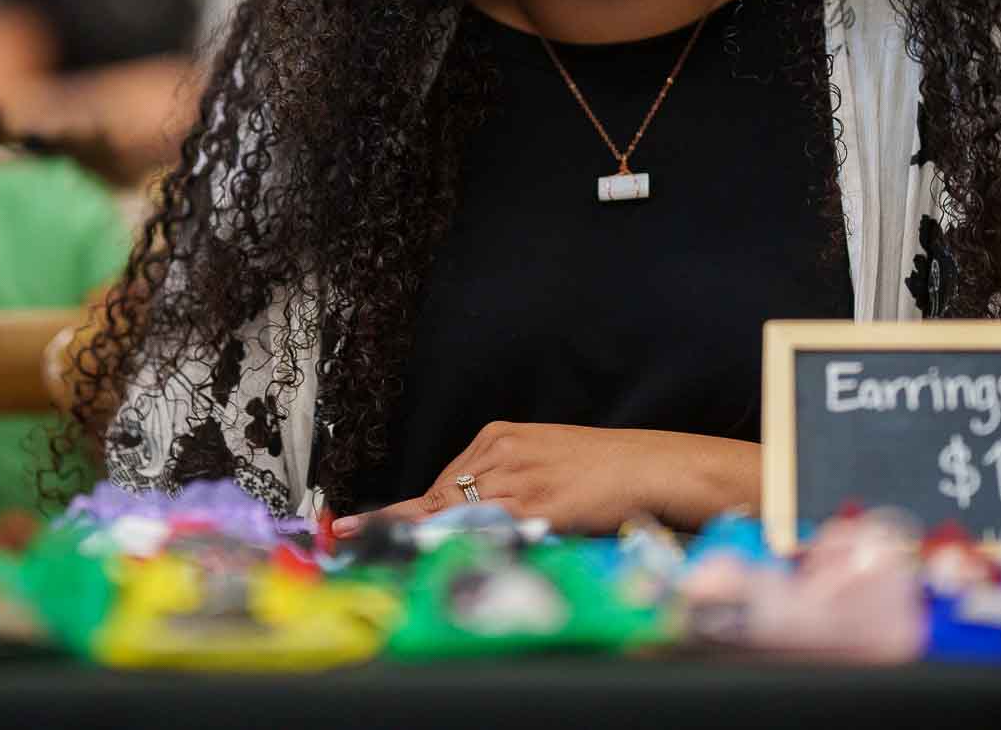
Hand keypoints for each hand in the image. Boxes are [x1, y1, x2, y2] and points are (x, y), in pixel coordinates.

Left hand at [330, 422, 759, 537]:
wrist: (649, 465)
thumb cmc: (601, 470)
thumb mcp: (542, 465)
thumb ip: (501, 488)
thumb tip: (460, 520)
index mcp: (498, 438)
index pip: (436, 485)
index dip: (395, 514)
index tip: (351, 526)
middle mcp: (500, 452)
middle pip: (436, 501)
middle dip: (403, 533)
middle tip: (361, 551)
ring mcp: (517, 476)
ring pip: (453, 515)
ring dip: (425, 544)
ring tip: (391, 561)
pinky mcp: (537, 501)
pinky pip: (487, 528)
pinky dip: (459, 545)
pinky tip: (438, 558)